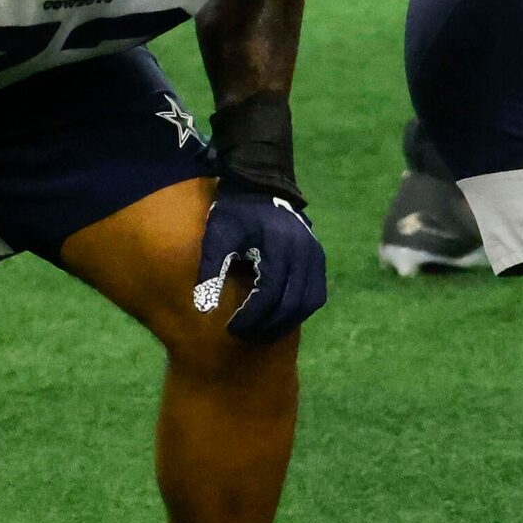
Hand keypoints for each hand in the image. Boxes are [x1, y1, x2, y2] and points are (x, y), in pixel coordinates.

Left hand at [197, 186, 326, 342]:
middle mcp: (304, 253)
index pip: (269, 295)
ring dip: (285, 322)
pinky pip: (316, 294)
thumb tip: (204, 308)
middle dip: (267, 325)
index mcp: (279, 247)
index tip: (231, 328)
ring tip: (261, 330)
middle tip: (243, 334)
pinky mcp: (318, 259)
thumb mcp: (218, 234)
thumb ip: (212, 268)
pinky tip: (278, 316)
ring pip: (308, 303)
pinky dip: (299, 310)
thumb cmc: (236, 212)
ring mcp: (315, 256)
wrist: (262, 187)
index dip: (250, 317)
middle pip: (291, 304)